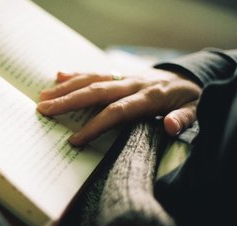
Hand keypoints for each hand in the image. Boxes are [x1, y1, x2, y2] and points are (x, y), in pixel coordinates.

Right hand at [37, 69, 200, 145]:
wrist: (188, 76)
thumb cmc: (189, 99)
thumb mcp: (196, 110)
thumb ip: (183, 118)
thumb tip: (169, 126)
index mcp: (149, 98)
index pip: (117, 112)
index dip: (95, 126)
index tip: (74, 140)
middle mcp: (132, 84)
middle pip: (96, 92)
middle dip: (69, 101)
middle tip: (44, 109)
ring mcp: (124, 76)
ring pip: (92, 79)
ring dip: (66, 87)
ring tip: (44, 96)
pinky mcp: (120, 73)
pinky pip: (95, 71)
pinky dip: (77, 73)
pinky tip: (59, 76)